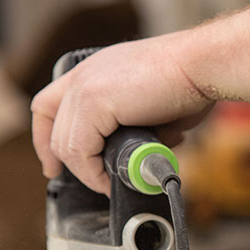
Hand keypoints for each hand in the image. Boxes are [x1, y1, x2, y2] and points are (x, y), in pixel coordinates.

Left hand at [31, 37, 213, 195]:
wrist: (202, 65)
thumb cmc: (192, 81)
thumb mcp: (155, 108)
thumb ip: (141, 129)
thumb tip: (144, 154)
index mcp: (96, 71)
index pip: (51, 104)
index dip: (47, 136)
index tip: (55, 163)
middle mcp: (84, 75)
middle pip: (52, 126)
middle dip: (66, 161)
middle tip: (91, 180)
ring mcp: (84, 87)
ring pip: (66, 144)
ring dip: (87, 172)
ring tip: (110, 183)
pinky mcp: (93, 101)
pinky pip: (80, 150)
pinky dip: (93, 172)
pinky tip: (111, 180)